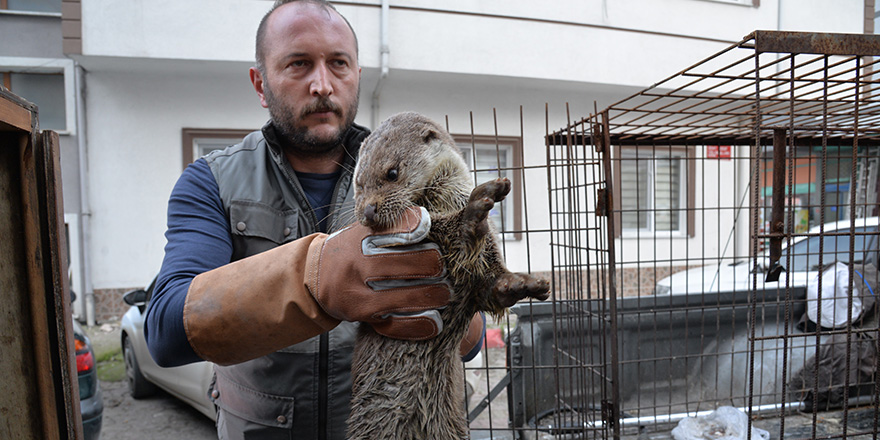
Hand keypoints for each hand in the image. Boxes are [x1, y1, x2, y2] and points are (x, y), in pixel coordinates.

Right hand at [306, 206, 449, 339]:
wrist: (315, 277)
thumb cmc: (351, 250)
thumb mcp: (363, 230)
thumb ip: (392, 224)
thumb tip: (428, 219)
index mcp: (360, 239)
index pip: (390, 230)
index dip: (414, 227)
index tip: (429, 226)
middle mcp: (357, 265)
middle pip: (399, 264)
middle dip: (429, 264)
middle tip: (445, 266)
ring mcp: (358, 294)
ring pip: (400, 297)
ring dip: (430, 296)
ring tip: (446, 293)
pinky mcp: (362, 316)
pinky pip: (394, 325)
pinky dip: (418, 325)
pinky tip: (436, 321)